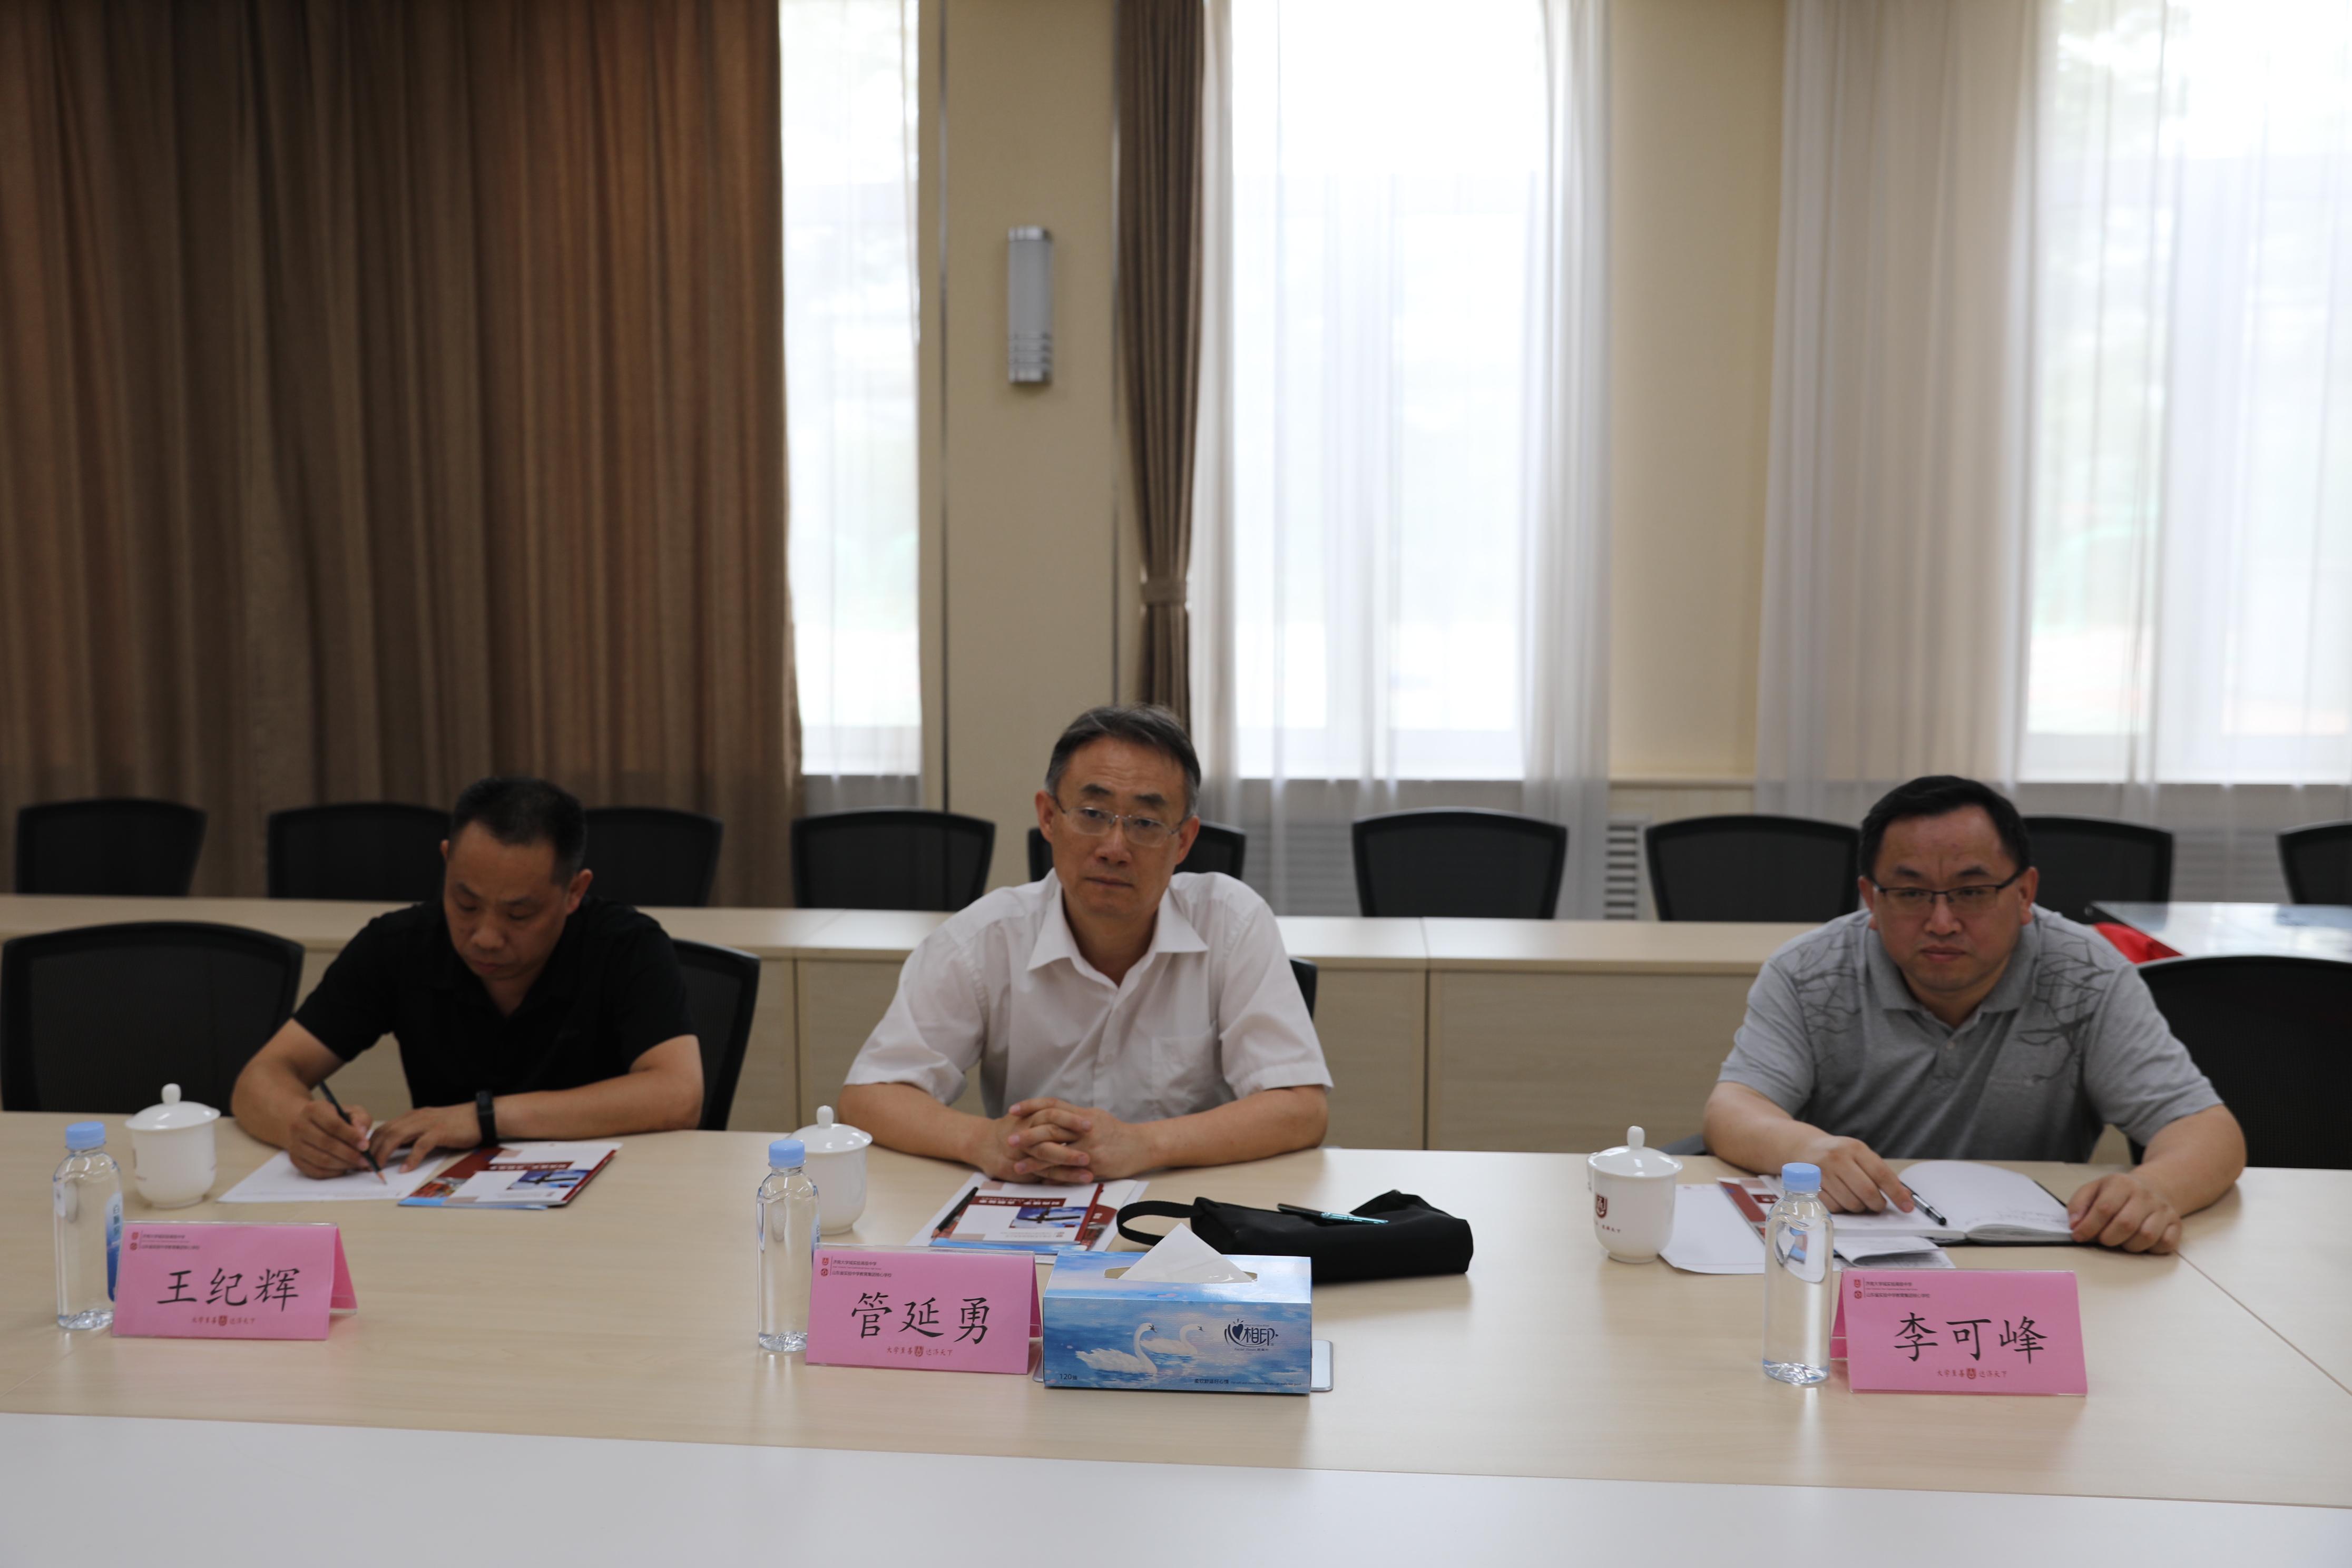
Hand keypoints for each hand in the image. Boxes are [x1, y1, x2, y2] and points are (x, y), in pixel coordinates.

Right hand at [287, 1099, 374, 1178]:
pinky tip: (344, 1168)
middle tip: (365, 1160)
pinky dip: (333, 1172)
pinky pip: (315, 1171)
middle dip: (349, 1154)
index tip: (365, 1146)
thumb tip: (362, 1133)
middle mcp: (299, 1126)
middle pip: (327, 1144)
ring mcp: (294, 1144)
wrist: (308, 1124)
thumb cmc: (334, 1118)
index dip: (351, 1137)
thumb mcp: (350, 1112)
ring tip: (357, 1164)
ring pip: (321, 1160)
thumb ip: (360, 1119)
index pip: (333, 1125)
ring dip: (343, 1164)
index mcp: (313, 1109)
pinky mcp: (295, 1160)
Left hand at [367, 1101, 484, 1171]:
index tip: (364, 1159)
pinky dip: (411, 1158)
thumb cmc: (456, 1125)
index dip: (370, 1144)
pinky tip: (405, 1169)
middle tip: (366, 1167)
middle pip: (385, 1132)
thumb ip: (412, 1137)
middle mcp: (416, 1117)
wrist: (479, 1117)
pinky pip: (420, 1145)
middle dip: (372, 1150)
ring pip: (397, 1136)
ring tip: (378, 1168)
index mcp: (412, 1117)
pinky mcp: (439, 1132)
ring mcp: (427, 1123)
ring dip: (384, 1153)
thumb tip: (394, 1151)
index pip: (384, 1128)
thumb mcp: (428, 1129)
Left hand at [1002, 1098, 1158, 1182]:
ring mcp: (1090, 1147)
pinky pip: (1070, 1171)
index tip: (1013, 1109)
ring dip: (1035, 1159)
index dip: (1031, 1106)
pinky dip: (1053, 1175)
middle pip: (1051, 1128)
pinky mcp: (1095, 1164)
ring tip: (1017, 1165)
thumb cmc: (1118, 1133)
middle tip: (1009, 1140)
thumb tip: (1052, 1117)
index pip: (1053, 1105)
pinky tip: (1040, 1180)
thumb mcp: (1097, 1118)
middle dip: (1028, 1135)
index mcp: (1084, 1114)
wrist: (1143, 1146)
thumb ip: (1075, 1118)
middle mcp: (1085, 1128)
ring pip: (1057, 1151)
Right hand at [1793, 1133, 1913, 1214]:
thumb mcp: (1860, 1154)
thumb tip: (1904, 1196)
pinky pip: (1834, 1208)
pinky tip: (1842, 1199)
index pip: (1881, 1174)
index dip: (1897, 1193)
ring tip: (1858, 1199)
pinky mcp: (1810, 1186)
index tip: (1907, 1206)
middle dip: (1877, 1204)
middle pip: (1867, 1192)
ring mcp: (1822, 1173)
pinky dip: (1842, 1208)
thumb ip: (1880, 1173)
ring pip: (1851, 1203)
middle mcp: (1837, 1158)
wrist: (1805, 1148)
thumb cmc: (1839, 1153)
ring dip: (1860, 1208)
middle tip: (1878, 1205)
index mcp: (1854, 1148)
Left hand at [2066, 1171, 2181, 1252]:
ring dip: (2128, 1246)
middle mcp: (2145, 1195)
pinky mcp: (2176, 1224)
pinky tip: (2141, 1242)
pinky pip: (2165, 1244)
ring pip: (2146, 1236)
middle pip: (2125, 1224)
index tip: (2079, 1236)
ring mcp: (2163, 1210)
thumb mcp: (2094, 1190)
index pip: (2104, 1208)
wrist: (2154, 1187)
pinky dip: (2151, 1249)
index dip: (2088, 1227)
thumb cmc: (2118, 1193)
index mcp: (2122, 1184)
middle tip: (2103, 1239)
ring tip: (2122, 1240)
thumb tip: (2074, 1225)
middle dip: (2108, 1238)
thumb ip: (2078, 1205)